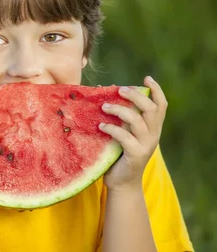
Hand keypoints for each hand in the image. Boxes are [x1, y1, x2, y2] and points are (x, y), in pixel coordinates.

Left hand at [100, 76, 166, 190]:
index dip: (156, 90)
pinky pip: (124, 137)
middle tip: (120, 89)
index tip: (147, 78)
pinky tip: (101, 125)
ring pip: (137, 120)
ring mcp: (146, 145)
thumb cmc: (118, 154)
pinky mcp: (135, 155)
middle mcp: (153, 135)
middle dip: (135, 95)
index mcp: (152, 128)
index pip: (161, 106)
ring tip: (104, 106)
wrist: (121, 182)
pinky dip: (112, 128)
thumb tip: (106, 91)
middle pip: (151, 109)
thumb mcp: (123, 132)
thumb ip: (121, 116)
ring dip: (120, 110)